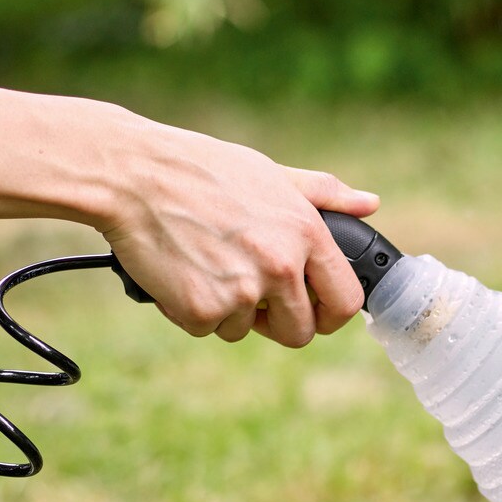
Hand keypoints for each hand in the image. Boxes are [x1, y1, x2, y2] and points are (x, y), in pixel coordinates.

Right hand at [100, 123, 378, 346]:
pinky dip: (192, 309)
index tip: (314, 312)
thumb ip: (323, 194)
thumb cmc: (201, 170)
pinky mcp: (201, 310)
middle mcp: (280, 266)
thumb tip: (369, 203)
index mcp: (305, 233)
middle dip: (277, 323)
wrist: (132, 175)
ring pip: (246, 331)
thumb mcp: (270, 173)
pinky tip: (181, 270)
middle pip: (299, 332)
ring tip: (205, 263)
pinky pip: (207, 328)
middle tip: (249, 294)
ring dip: (228, 310)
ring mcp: (241, 292)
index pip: (345, 301)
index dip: (330, 314)